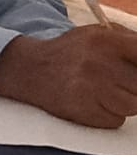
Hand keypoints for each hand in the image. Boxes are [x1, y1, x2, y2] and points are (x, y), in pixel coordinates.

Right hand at [0, 24, 136, 126]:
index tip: (133, 71)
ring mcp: (91, 88)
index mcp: (104, 40)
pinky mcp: (84, 111)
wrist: (29, 70)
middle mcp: (98, 63)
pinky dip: (110, 115)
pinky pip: (117, 120)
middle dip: (133, 85)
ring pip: (133, 105)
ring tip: (104, 91)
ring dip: (124, 102)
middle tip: (118, 81)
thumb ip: (128, 41)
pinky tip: (94, 102)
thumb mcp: (95, 34)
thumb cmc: (68, 52)